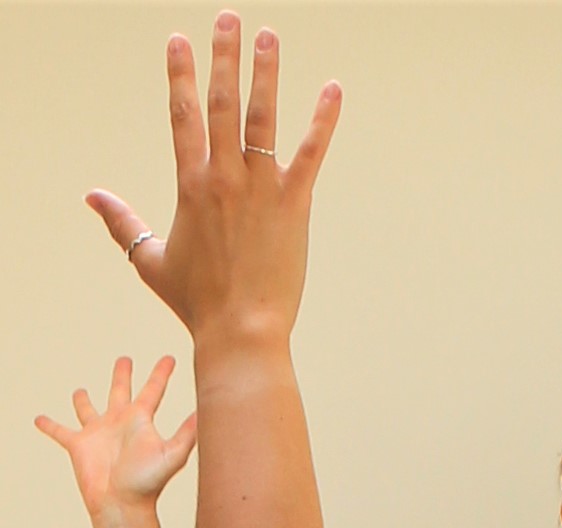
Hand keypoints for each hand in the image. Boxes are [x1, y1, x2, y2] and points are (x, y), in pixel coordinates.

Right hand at [35, 356, 195, 517]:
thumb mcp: (172, 455)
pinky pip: (59, 431)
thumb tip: (206, 412)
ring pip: (87, 409)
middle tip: (124, 359)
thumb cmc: (148, 483)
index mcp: (141, 421)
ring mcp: (98, 433)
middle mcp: (119, 423)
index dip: (161, 374)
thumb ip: (188, 433)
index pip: (153, 390)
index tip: (170, 358)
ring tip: (80, 391)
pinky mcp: (78, 446)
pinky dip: (48, 425)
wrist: (122, 504)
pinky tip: (39, 419)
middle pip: (120, 391)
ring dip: (82, 400)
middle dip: (122, 375)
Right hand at [86, 11, 341, 342]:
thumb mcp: (151, 260)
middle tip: (229, 18)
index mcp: (189, 184)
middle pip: (223, 103)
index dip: (180, 75)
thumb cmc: (198, 302)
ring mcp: (261, 188)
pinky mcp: (295, 205)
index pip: (183, 115)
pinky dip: (323, 120)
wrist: (240, 328)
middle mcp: (223, 177)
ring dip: (267, 73)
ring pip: (263, 118)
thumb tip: (92, 197)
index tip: (179, 41)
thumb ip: (123, 224)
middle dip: (224, 57)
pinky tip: (334, 90)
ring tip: (269, 36)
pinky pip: (312, 153)